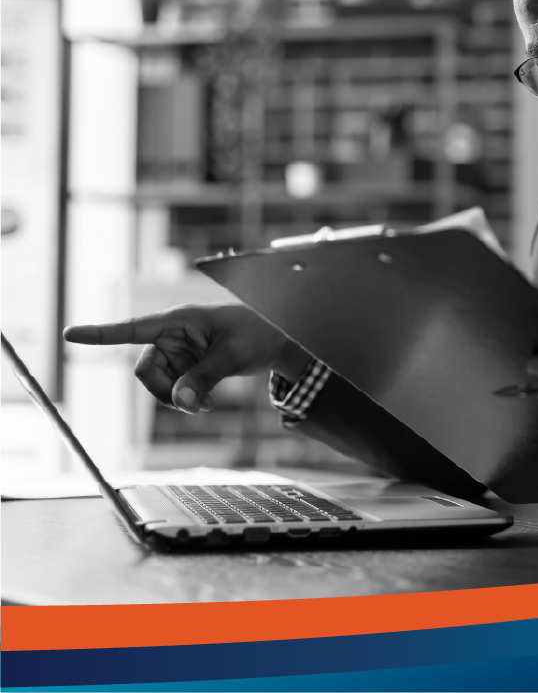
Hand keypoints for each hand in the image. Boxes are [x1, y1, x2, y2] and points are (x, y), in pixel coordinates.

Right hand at [63, 305, 307, 413]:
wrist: (279, 339)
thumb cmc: (258, 333)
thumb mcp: (233, 355)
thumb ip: (204, 378)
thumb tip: (179, 402)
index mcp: (178, 320)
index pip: (132, 328)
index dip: (101, 334)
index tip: (71, 334)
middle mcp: (171, 335)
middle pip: (145, 370)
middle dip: (163, 391)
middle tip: (193, 405)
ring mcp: (178, 351)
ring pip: (157, 383)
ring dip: (176, 398)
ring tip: (205, 405)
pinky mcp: (186, 365)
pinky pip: (171, 388)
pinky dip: (184, 399)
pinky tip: (205, 403)